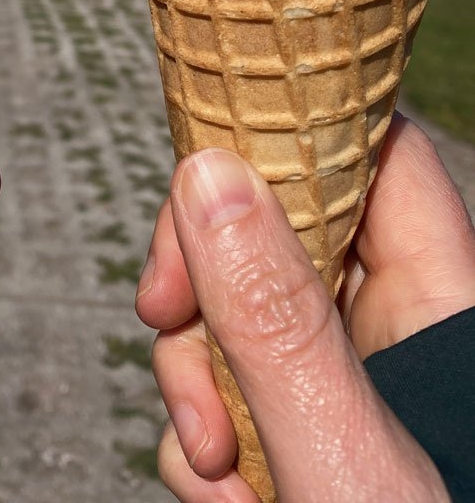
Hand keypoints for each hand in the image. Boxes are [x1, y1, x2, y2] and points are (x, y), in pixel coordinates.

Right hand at [136, 115, 474, 501]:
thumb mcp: (339, 448)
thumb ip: (273, 317)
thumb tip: (207, 174)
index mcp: (435, 303)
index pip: (373, 155)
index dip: (293, 132)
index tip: (204, 160)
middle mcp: (384, 328)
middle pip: (272, 231)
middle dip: (204, 283)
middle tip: (165, 315)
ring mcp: (335, 381)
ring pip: (232, 314)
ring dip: (194, 382)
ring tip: (214, 465)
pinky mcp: (293, 429)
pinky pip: (222, 390)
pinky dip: (200, 437)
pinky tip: (223, 494)